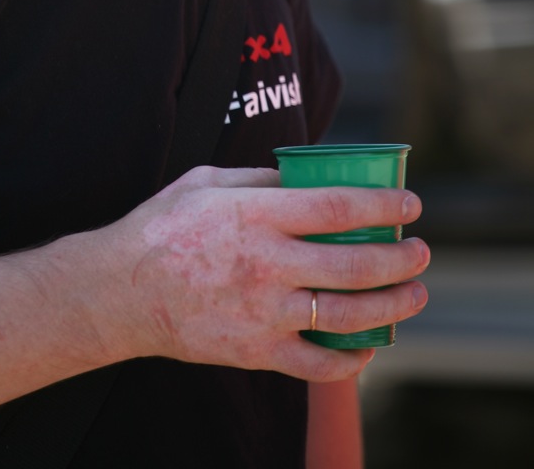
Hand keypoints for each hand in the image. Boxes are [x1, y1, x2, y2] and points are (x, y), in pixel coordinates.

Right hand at [95, 165, 428, 381]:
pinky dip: (351, 359)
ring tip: (414, 294)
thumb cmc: (162, 228)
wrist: (121, 292)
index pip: (337, 207)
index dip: (382, 204)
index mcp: (255, 215)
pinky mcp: (256, 351)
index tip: (410, 203)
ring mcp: (264, 312)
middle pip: (353, 264)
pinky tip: (369, 345)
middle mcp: (266, 263)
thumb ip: (257, 180)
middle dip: (399, 258)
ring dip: (391, 305)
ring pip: (346, 315)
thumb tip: (303, 178)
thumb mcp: (205, 182)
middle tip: (421, 251)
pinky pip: (317, 364)